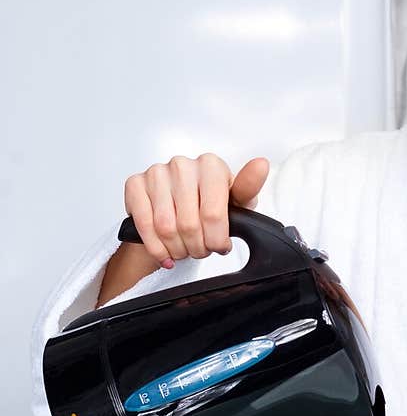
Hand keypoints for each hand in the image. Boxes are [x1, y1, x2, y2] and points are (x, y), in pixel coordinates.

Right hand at [123, 154, 269, 266]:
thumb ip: (248, 187)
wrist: (179, 208)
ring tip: (184, 249)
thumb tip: (261, 165)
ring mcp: (156, 172)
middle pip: (189, 224)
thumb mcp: (237, 201)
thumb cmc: (212, 204)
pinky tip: (165, 251)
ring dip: (177, 248)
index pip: (213, 214)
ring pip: (165, 228)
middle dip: (197, 247)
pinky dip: (155, 247)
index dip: (216, 240)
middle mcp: (182, 164)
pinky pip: (143, 225)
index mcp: (210, 165)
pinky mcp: (135, 184)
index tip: (219, 246)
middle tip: (200, 250)